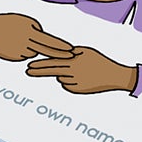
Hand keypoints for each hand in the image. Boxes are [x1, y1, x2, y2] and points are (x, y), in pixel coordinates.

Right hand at [0, 11, 72, 64]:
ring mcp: (19, 51)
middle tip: (71, 56)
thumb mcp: (23, 20)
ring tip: (17, 38)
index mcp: (29, 31)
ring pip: (32, 52)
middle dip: (59, 54)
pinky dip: (21, 51)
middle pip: (46, 50)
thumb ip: (36, 29)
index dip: (61, 45)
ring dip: (30, 47)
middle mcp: (25, 42)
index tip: (71, 49)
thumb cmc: (7, 21)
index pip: (49, 40)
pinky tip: (12, 44)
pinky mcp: (12, 57)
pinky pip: (23, 55)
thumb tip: (44, 39)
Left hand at [24, 45, 138, 96]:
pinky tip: (81, 79)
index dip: (39, 64)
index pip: (52, 62)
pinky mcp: (77, 90)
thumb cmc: (100, 61)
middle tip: (27, 72)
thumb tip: (59, 52)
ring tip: (79, 72)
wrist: (113, 76)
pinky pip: (67, 85)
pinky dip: (70, 82)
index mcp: (73, 61)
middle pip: (51, 71)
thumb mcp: (86, 51)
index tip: (28, 65)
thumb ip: (71, 51)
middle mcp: (72, 72)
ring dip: (64, 75)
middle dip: (38, 71)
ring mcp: (74, 82)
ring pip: (61, 78)